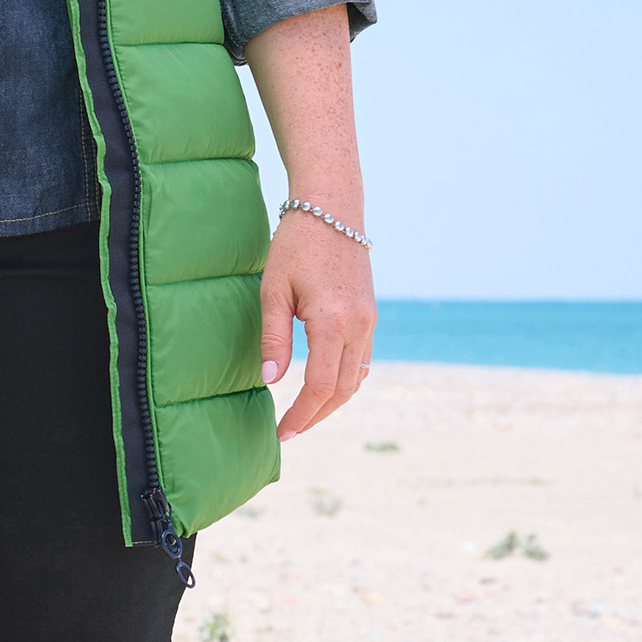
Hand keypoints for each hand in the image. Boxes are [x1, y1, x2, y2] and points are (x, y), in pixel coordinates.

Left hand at [259, 208, 375, 441]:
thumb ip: (273, 338)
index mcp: (333, 322)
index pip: (320, 386)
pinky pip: (362, 360)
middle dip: (316, 415)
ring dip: (332, 402)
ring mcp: (370, 321)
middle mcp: (359, 326)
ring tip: (304, 414)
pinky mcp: (370, 314)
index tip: (282, 433)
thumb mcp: (274, 289)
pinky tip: (323, 386)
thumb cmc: (296, 245)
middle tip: (289, 431)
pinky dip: (345, 381)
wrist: (332, 209)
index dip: (302, 415)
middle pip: (343, 390)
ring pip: (357, 378)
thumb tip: (270, 381)